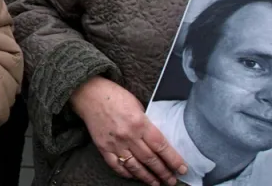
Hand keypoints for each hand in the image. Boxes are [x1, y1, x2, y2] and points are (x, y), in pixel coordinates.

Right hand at [71, 77, 186, 185]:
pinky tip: (135, 177)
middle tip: (172, 180)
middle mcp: (128, 136)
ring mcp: (115, 144)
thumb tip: (156, 139)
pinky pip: (117, 166)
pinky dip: (127, 173)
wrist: (89, 94)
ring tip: (156, 183)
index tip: (182, 169)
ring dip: (148, 177)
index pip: (161, 146)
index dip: (173, 160)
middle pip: (150, 159)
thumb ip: (146, 123)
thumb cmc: (114, 95)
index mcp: (140, 123)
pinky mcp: (103, 148)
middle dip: (163, 172)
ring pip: (135, 166)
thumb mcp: (137, 104)